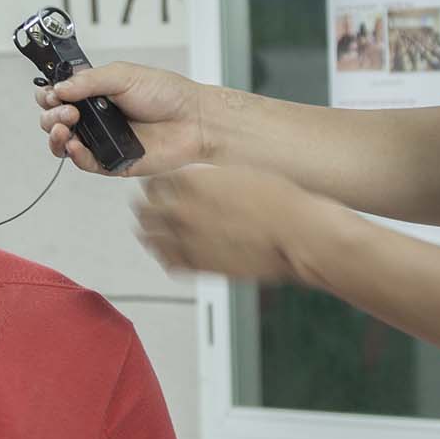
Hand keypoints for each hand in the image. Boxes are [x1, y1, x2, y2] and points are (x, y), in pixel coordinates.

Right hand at [34, 61, 208, 176]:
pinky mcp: (112, 162)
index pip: (59, 95)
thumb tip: (59, 87)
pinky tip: (75, 145)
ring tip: (64, 128)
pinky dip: (75, 156)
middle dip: (51, 115)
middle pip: (56, 120)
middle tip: (66, 110)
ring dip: (56, 136)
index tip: (52, 93)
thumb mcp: (124, 75)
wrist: (195, 120)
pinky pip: (85, 163)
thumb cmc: (168, 94)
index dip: (49, 95)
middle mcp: (96, 117)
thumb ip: (89, 80)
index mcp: (96, 93)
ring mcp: (103, 140)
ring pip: (65, 144)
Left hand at [132, 166, 316, 280]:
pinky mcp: (199, 266)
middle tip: (150, 206)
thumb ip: (208, 177)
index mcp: (191, 183)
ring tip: (154, 229)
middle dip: (147, 206)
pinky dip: (166, 256)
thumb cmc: (278, 202)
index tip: (160, 186)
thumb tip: (197, 179)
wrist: (295, 234)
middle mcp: (183, 211)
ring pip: (148, 236)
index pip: (154, 182)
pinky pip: (168, 262)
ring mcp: (188, 241)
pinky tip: (170, 251)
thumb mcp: (239, 172)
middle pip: (143, 209)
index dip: (157, 184)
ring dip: (150, 230)